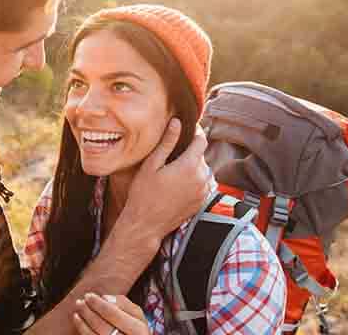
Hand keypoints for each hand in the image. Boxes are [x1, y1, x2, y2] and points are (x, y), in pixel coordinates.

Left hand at [73, 293, 149, 334]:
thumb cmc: (136, 328)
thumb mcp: (138, 316)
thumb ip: (124, 304)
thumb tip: (105, 298)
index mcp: (139, 330)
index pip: (115, 315)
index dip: (100, 305)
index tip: (89, 296)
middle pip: (103, 327)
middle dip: (89, 312)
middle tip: (80, 301)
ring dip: (84, 320)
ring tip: (79, 308)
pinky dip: (83, 329)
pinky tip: (78, 319)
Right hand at [121, 120, 210, 244]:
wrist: (146, 224)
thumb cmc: (144, 194)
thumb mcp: (151, 165)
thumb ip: (167, 143)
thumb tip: (176, 122)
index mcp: (189, 166)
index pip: (201, 140)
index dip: (194, 133)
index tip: (185, 130)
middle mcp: (201, 178)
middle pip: (201, 155)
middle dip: (189, 152)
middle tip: (171, 155)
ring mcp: (203, 192)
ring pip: (203, 170)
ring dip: (192, 167)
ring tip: (173, 171)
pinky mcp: (201, 202)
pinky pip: (203, 183)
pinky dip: (194, 180)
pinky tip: (177, 185)